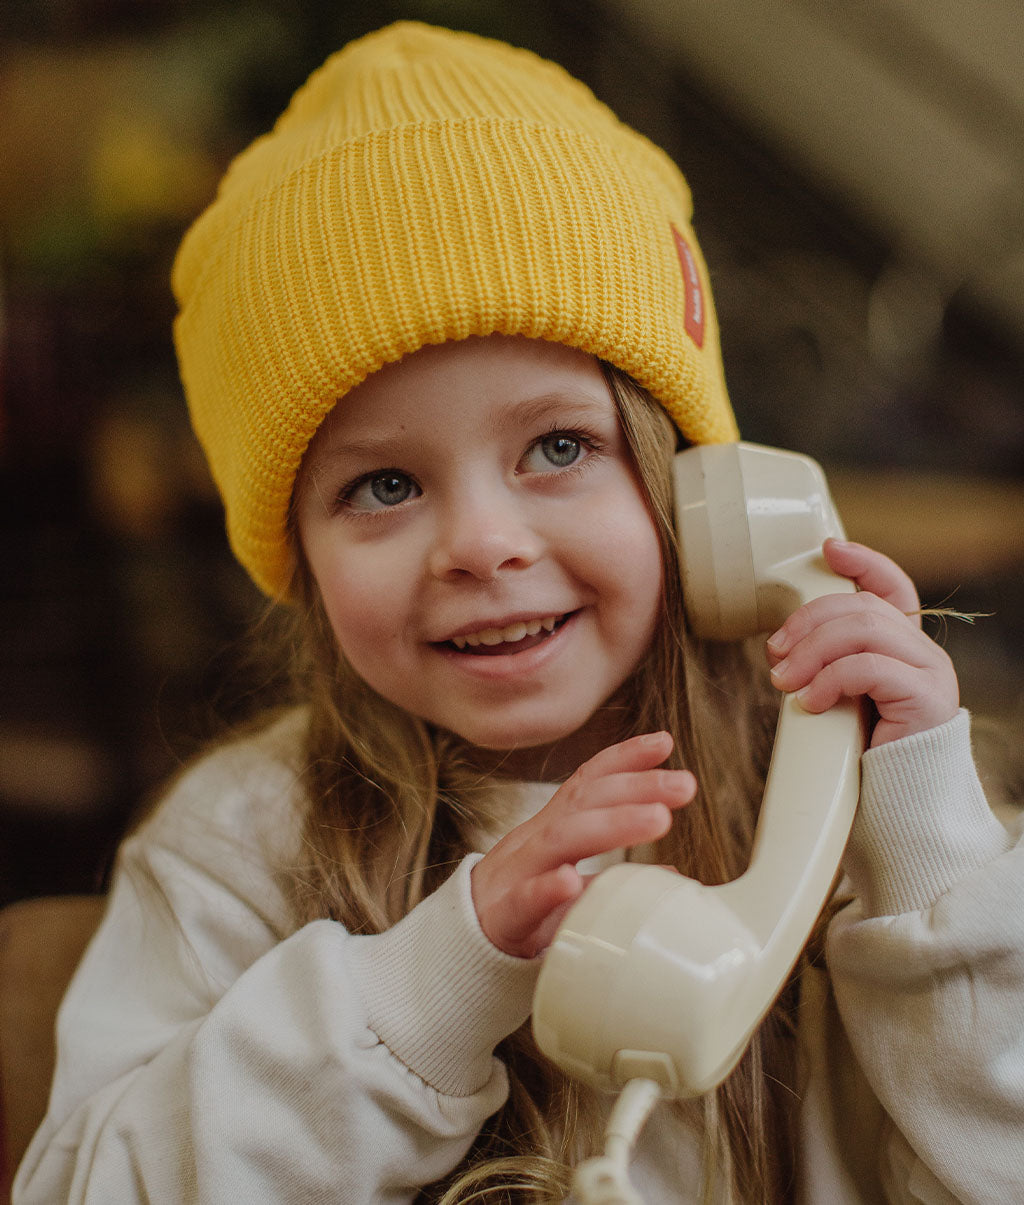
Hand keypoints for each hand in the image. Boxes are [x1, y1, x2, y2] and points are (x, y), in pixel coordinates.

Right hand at [471, 732, 694, 957]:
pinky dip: (547, 889)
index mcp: (551, 829)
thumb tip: (670, 872)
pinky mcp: (502, 918)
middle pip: (584, 803)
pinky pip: (522, 901)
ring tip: (658, 820)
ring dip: (612, 825)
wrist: (458, 949)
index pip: (586, 782)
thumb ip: (612, 873)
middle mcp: (534, 841)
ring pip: (561, 840)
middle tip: (685, 785)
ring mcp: (516, 875)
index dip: (623, 758)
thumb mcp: (566, 881)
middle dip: (635, 788)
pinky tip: (571, 881)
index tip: (665, 743)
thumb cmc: (518, 910)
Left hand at [766, 538, 958, 747]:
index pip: (893, 586)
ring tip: (784, 680)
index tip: (828, 549)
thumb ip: (828, 665)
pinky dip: (830, 679)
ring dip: (811, 650)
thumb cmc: (862, 756)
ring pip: (863, 630)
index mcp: (904, 647)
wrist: (900, 810)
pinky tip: (810, 702)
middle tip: (774, 653)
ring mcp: (930, 673)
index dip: (863, 562)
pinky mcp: (927, 699)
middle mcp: (923, 653)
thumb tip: (781, 645)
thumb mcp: (840, 698)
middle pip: (861, 607)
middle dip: (807, 622)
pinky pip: (870, 668)